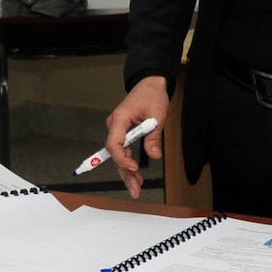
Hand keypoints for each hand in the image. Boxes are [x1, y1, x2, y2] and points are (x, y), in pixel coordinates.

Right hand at [103, 78, 170, 198]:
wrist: (150, 83)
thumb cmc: (152, 94)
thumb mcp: (157, 115)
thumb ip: (153, 137)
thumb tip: (154, 155)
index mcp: (119, 119)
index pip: (114, 144)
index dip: (122, 158)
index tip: (134, 167)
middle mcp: (115, 126)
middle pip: (116, 154)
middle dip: (125, 172)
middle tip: (135, 188)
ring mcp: (118, 130)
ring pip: (120, 155)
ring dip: (127, 172)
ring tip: (136, 188)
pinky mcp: (124, 133)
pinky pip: (125, 150)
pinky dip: (130, 163)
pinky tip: (136, 175)